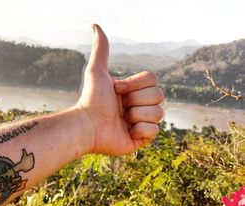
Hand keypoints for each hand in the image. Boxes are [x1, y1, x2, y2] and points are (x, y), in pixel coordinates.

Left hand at [77, 24, 163, 155]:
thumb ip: (101, 49)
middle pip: (159, 96)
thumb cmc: (91, 99)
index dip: (136, 85)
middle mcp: (140, 105)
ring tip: (122, 120)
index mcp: (134, 91)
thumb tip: (95, 25)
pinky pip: (155, 131)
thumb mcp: (97, 71)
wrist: (87, 126)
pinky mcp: (142, 138)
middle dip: (136, 100)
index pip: (153, 80)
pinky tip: (127, 131)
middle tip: (120, 107)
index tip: (116, 90)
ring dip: (137, 115)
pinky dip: (140, 130)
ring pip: (159, 113)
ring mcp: (142, 122)